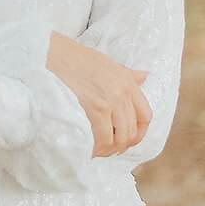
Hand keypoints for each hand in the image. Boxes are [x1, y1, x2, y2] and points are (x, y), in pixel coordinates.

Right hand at [45, 32, 150, 156]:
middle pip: (132, 131)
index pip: (146, 115)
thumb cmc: (80, 58)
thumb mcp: (110, 63)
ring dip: (111, 149)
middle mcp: (123, 94)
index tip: (130, 138)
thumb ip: (129, 75)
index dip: (140, 132)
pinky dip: (99, 148)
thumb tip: (145, 76)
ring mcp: (110, 102)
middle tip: (111, 148)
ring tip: (101, 150)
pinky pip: (103, 137)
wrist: (58, 55)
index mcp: (128, 83)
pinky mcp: (95, 109)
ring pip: (120, 138)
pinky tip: (92, 149)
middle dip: (123, 144)